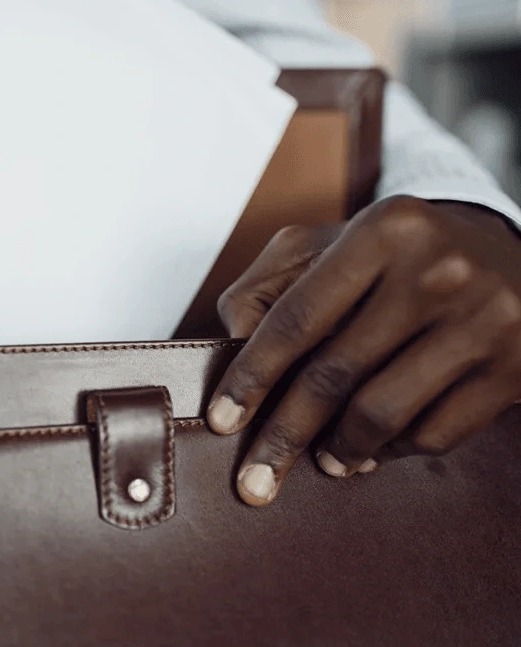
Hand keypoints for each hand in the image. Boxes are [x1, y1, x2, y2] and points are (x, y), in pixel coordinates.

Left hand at [207, 196, 520, 505]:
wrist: (501, 250)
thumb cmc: (391, 257)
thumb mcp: (324, 246)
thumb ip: (266, 287)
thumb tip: (234, 350)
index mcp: (381, 231)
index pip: (296, 318)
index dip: (252, 377)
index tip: (221, 421)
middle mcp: (437, 271)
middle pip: (335, 373)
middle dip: (283, 435)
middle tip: (253, 480)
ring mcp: (484, 319)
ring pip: (383, 412)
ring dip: (339, 451)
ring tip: (320, 463)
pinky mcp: (516, 367)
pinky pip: (436, 434)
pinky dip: (392, 453)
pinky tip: (370, 453)